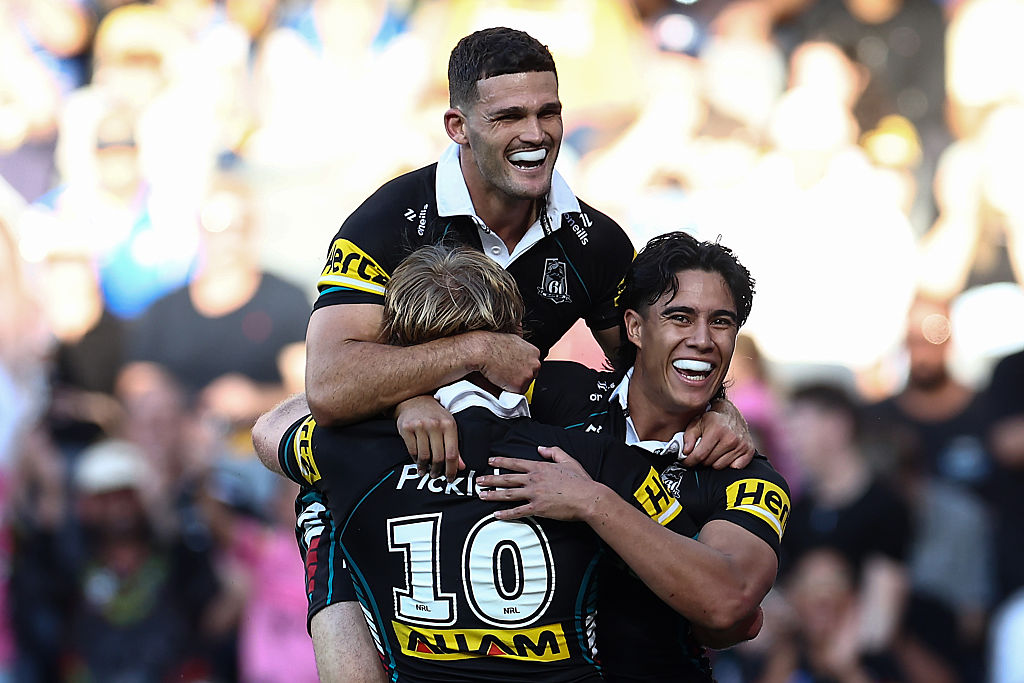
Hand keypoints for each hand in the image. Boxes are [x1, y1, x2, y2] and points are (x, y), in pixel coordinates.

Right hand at [395, 395, 462, 479]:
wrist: (414, 399)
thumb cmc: (434, 415)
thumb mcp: (448, 426)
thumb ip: (455, 447)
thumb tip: (461, 467)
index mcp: (449, 425)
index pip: (452, 453)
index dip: (452, 469)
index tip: (450, 478)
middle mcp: (435, 425)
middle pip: (438, 457)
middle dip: (437, 470)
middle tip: (436, 476)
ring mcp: (420, 426)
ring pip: (424, 456)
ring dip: (425, 467)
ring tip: (425, 471)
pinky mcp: (407, 429)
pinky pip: (412, 451)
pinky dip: (416, 460)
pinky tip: (418, 462)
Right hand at [470, 331, 540, 392]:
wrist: (483, 351)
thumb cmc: (493, 345)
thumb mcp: (514, 340)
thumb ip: (522, 350)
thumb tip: (520, 355)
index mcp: (534, 352)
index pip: (533, 365)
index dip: (522, 368)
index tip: (514, 368)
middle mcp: (534, 363)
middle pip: (531, 376)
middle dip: (520, 376)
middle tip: (507, 372)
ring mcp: (528, 375)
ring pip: (524, 385)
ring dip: (514, 383)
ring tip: (502, 374)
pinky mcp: (520, 386)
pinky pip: (516, 393)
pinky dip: (509, 389)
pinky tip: (501, 380)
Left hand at [477, 446, 603, 520]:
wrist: (587, 497)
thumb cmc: (580, 480)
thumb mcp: (567, 460)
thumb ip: (553, 452)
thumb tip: (540, 448)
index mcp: (540, 468)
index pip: (516, 463)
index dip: (501, 462)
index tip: (491, 461)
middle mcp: (534, 480)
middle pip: (507, 479)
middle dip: (491, 479)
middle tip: (479, 480)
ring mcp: (534, 495)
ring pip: (508, 494)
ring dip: (493, 495)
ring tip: (481, 495)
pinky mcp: (538, 509)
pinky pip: (518, 511)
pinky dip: (506, 514)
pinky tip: (496, 514)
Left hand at [682, 398, 754, 468]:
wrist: (731, 413)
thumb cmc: (712, 418)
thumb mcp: (696, 422)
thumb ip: (688, 437)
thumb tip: (685, 452)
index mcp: (717, 430)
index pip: (699, 455)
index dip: (689, 461)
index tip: (686, 461)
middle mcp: (731, 438)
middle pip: (708, 462)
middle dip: (701, 459)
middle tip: (702, 451)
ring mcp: (741, 445)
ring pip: (719, 466)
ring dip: (713, 461)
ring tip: (714, 450)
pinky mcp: (749, 451)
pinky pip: (733, 468)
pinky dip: (727, 463)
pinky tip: (724, 454)